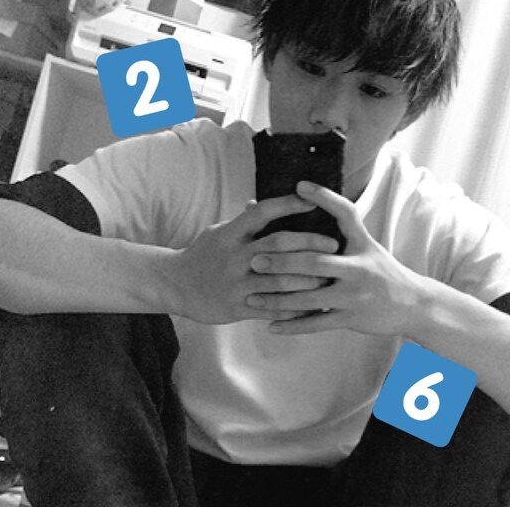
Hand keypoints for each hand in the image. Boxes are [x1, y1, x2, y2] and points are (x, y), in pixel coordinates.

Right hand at [167, 194, 339, 323]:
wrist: (175, 285)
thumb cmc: (203, 254)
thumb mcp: (218, 232)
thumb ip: (241, 221)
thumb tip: (258, 203)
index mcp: (231, 233)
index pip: (263, 213)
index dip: (288, 204)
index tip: (312, 200)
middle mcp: (236, 256)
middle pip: (278, 245)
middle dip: (310, 243)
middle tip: (334, 244)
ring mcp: (237, 283)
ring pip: (280, 279)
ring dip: (308, 278)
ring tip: (330, 275)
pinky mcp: (237, 307)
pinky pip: (272, 308)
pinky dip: (294, 308)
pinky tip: (313, 305)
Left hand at [245, 181, 427, 335]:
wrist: (413, 305)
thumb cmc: (381, 271)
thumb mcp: (367, 246)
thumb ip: (340, 230)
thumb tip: (307, 203)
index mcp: (362, 244)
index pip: (345, 213)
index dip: (324, 197)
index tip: (299, 185)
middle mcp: (359, 268)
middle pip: (315, 262)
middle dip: (282, 261)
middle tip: (254, 260)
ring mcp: (355, 295)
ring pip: (309, 297)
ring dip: (277, 298)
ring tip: (252, 297)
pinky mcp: (351, 318)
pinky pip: (316, 323)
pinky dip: (292, 326)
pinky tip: (270, 326)